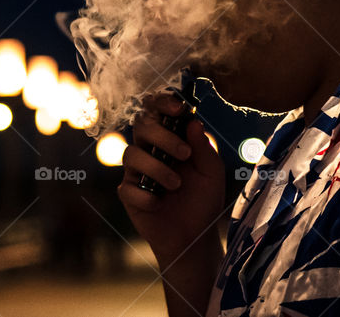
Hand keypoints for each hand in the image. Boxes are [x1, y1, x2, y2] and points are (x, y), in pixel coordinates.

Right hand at [118, 92, 225, 263]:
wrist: (195, 237)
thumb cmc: (203, 200)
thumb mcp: (212, 173)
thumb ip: (204, 148)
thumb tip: (194, 122)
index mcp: (170, 139)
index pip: (158, 111)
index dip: (162, 102)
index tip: (177, 109)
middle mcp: (149, 150)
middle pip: (141, 126)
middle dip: (162, 136)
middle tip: (184, 154)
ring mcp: (136, 172)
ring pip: (131, 154)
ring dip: (156, 168)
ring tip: (176, 185)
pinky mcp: (128, 194)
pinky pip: (127, 187)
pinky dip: (145, 195)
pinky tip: (160, 203)